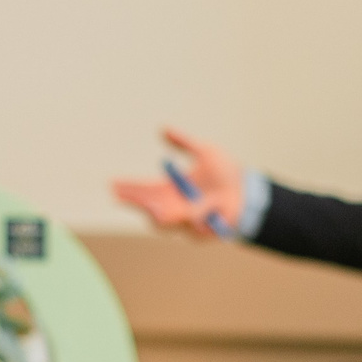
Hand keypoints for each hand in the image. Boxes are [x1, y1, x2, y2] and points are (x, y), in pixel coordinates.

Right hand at [109, 128, 245, 240]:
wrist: (248, 190)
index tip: (113, 185)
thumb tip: (163, 129)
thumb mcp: (205, 152)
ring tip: (153, 208)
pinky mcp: (201, 232)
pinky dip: (194, 223)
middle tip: (125, 198)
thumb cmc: (225, 172)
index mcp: (170, 189)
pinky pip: (193, 230)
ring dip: (158, 215)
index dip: (128, 189)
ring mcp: (186, 221)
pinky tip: (196, 216)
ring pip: (166, 223)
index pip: (143, 191)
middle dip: (136, 203)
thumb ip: (184, 143)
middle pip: (147, 209)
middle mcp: (174, 207)